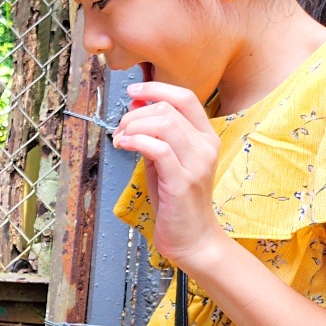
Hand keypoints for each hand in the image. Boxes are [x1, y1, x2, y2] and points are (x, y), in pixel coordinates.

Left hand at [113, 82, 226, 266]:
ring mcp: (197, 163)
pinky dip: (136, 141)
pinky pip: (159, 149)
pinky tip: (124, 145)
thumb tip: (136, 106)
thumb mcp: (164, 161)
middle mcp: (206, 146)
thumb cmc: (176, 200)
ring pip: (164, 124)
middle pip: (168, 109)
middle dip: (135, 114)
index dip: (156, 88)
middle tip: (120, 129)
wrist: (192, 237)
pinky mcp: (183, 181)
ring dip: (134, 126)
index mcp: (205, 137)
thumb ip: (154, 135)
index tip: (133, 92)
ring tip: (121, 139)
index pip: (185, 97)